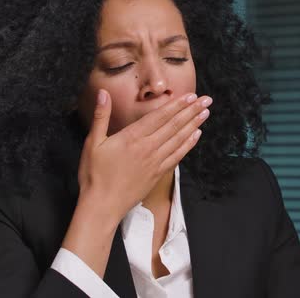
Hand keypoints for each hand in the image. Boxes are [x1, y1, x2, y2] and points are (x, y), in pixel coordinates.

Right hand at [76, 89, 211, 221]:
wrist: (102, 206)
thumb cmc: (94, 175)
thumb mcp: (92, 142)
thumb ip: (100, 116)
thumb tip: (104, 93)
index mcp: (131, 138)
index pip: (159, 117)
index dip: (176, 105)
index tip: (190, 96)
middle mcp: (147, 148)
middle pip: (173, 125)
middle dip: (191, 111)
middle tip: (206, 100)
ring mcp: (155, 162)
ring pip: (178, 139)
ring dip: (193, 125)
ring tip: (205, 113)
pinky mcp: (157, 174)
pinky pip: (177, 156)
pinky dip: (188, 144)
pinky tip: (196, 136)